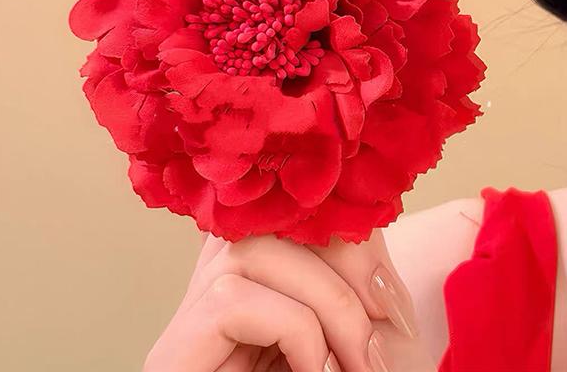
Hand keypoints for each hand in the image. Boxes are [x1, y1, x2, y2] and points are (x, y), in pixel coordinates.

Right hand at [143, 228, 429, 371]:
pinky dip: (295, 330)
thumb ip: (353, 274)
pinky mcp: (172, 354)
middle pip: (270, 218)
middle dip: (344, 261)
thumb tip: (368, 217)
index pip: (289, 209)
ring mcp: (188, 321)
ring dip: (328, 300)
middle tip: (391, 325)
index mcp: (259, 276)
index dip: (345, 232)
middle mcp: (214, 286)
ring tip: (362, 361)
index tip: (394, 300)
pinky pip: (233, 300)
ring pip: (254, 250)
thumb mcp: (354, 329)